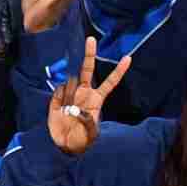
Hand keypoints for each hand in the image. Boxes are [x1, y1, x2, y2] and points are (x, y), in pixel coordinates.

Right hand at [48, 37, 130, 154]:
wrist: (63, 146)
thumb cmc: (82, 141)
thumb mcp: (90, 136)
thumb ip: (88, 123)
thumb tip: (77, 110)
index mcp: (96, 100)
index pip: (110, 83)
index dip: (119, 71)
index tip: (128, 58)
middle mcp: (84, 93)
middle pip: (87, 70)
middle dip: (89, 55)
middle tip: (92, 39)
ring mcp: (70, 94)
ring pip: (70, 82)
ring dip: (69, 93)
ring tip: (68, 112)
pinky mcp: (57, 99)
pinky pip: (58, 92)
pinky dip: (59, 99)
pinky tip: (60, 109)